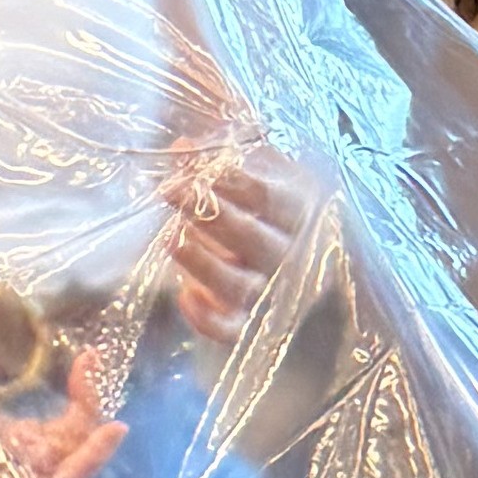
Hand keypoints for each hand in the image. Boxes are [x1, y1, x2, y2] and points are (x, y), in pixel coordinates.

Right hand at [0, 375, 126, 477]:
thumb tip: (37, 451)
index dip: (85, 462)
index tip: (111, 427)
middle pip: (62, 467)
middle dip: (88, 425)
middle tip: (95, 372)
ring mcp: (2, 464)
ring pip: (58, 447)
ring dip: (80, 412)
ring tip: (88, 365)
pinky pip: (44, 431)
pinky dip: (63, 408)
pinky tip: (74, 375)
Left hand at [169, 136, 321, 340]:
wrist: (307, 282)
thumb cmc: (277, 218)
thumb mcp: (270, 181)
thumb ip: (229, 162)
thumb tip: (181, 146)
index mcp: (297, 213)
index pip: (264, 194)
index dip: (226, 178)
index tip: (186, 163)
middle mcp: (288, 255)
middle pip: (250, 236)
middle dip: (208, 212)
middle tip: (170, 191)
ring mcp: (270, 295)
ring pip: (239, 285)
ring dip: (202, 263)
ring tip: (170, 238)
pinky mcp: (250, 327)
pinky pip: (231, 330)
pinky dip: (207, 318)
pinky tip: (186, 297)